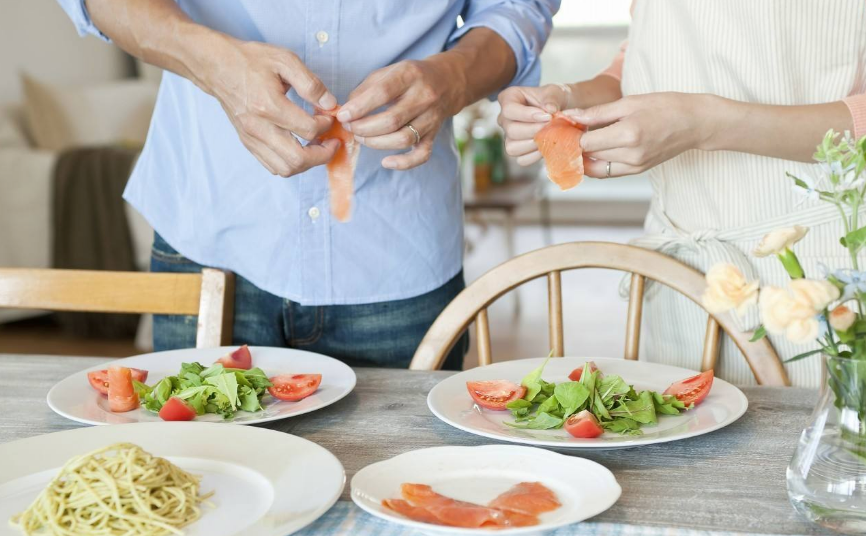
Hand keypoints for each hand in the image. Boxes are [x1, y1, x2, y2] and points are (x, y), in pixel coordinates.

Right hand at [203, 39, 340, 176]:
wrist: (217, 66)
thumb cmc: (250, 60)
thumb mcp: (284, 60)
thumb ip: (310, 84)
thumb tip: (330, 105)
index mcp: (268, 106)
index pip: (308, 129)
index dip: (326, 126)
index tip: (330, 116)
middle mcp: (258, 128)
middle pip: (297, 159)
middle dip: (322, 155)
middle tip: (332, 143)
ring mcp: (251, 139)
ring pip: (285, 169)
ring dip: (307, 163)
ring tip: (317, 147)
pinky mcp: (248, 143)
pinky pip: (272, 166)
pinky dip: (291, 163)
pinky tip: (300, 148)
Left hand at [338, 56, 466, 169]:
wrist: (448, 81)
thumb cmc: (410, 77)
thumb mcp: (388, 71)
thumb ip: (366, 89)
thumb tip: (347, 111)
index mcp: (410, 75)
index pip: (382, 93)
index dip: (359, 107)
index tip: (343, 116)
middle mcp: (424, 97)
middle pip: (391, 120)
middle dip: (364, 128)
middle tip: (350, 127)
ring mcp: (431, 118)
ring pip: (403, 139)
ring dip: (376, 143)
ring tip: (362, 138)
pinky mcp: (434, 135)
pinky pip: (421, 155)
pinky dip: (403, 163)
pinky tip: (386, 162)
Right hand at [497, 84, 571, 165]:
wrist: (560, 112)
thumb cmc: (554, 99)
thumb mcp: (555, 91)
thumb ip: (552, 98)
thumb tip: (550, 109)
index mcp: (508, 98)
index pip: (509, 110)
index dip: (527, 115)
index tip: (547, 116)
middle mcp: (504, 118)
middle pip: (511, 130)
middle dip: (534, 131)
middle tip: (552, 127)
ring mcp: (508, 136)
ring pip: (512, 147)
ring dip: (534, 144)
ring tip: (550, 136)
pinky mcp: (517, 150)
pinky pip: (521, 160)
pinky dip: (536, 156)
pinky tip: (547, 146)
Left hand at [565, 92, 710, 177]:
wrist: (695, 123)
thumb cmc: (665, 107)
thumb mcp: (629, 102)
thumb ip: (597, 113)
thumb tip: (570, 117)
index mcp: (628, 134)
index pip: (586, 143)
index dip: (572, 135)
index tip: (565, 125)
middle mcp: (631, 155)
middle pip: (589, 155)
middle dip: (575, 145)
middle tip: (569, 132)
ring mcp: (635, 166)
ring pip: (595, 167)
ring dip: (584, 155)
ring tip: (580, 140)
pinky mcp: (638, 171)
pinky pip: (608, 172)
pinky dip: (596, 163)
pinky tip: (593, 151)